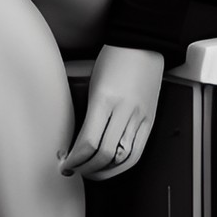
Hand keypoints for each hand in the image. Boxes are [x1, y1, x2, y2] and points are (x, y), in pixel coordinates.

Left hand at [60, 44, 164, 180]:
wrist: (142, 44)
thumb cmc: (114, 58)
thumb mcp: (92, 82)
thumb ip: (87, 111)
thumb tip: (77, 140)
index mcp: (105, 98)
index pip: (88, 142)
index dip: (75, 158)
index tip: (65, 161)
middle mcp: (124, 110)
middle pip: (104, 154)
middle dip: (85, 168)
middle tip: (74, 168)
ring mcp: (139, 117)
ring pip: (122, 159)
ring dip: (103, 171)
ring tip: (90, 172)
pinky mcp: (150, 121)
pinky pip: (138, 152)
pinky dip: (122, 166)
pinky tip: (112, 167)